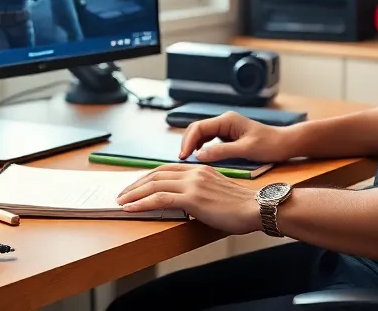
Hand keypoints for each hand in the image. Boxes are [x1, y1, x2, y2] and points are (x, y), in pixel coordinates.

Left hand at [115, 164, 259, 233]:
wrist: (256, 208)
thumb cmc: (242, 207)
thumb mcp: (217, 193)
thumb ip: (201, 192)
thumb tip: (186, 202)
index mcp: (201, 169)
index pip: (166, 169)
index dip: (148, 177)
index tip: (136, 185)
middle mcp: (195, 172)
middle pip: (156, 174)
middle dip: (136, 184)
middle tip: (122, 193)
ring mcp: (193, 184)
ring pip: (154, 185)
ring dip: (133, 193)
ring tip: (120, 201)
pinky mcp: (192, 198)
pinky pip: (160, 198)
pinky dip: (142, 202)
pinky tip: (130, 208)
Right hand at [179, 111, 295, 163]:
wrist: (285, 143)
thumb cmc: (269, 145)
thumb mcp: (245, 149)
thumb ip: (222, 151)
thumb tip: (199, 156)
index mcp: (227, 120)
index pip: (199, 127)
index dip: (188, 141)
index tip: (183, 157)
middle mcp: (224, 121)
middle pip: (197, 129)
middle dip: (187, 143)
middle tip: (181, 160)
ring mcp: (226, 128)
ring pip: (202, 134)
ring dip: (193, 145)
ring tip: (187, 160)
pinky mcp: (229, 136)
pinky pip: (209, 140)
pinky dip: (201, 147)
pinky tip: (199, 157)